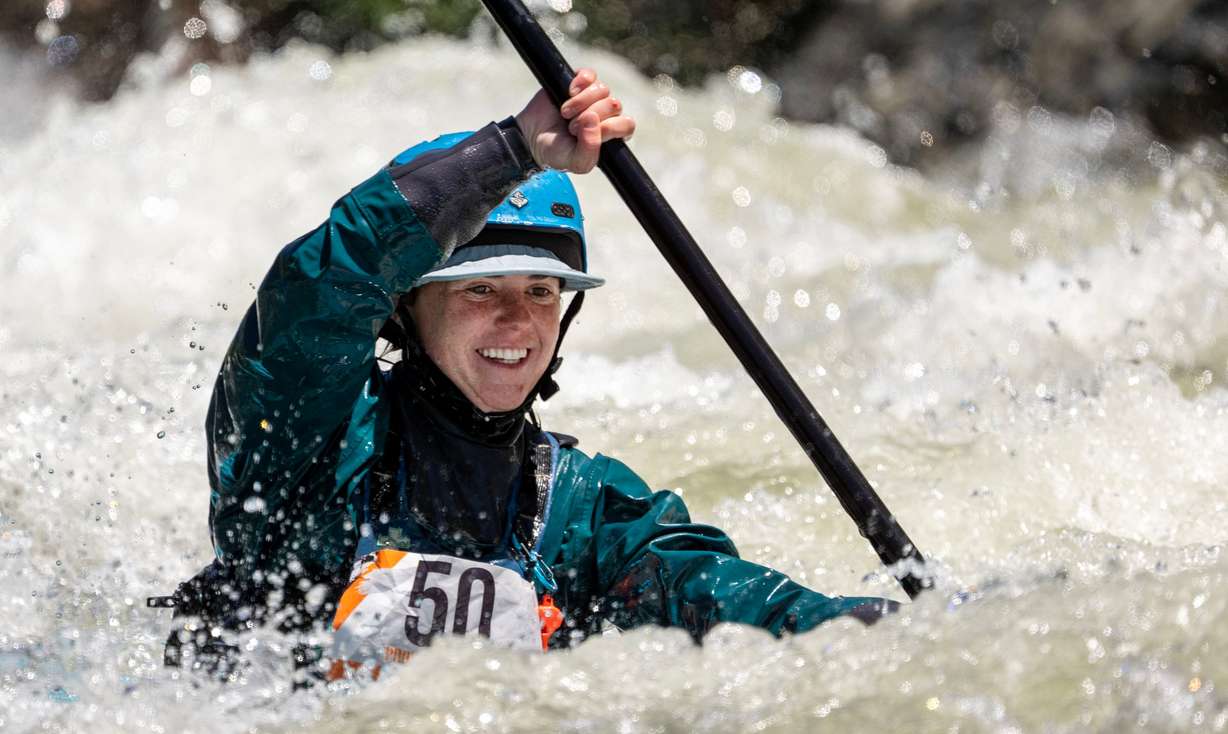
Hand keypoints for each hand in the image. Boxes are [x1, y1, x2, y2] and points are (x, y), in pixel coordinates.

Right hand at [515, 68, 635, 173]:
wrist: (530, 137)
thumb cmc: (556, 153)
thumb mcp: (575, 162)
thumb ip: (590, 151)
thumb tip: (594, 120)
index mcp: (610, 134)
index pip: (627, 124)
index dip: (610, 127)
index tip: (588, 132)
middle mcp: (606, 114)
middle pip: (614, 105)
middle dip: (590, 116)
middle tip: (572, 127)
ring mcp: (593, 97)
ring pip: (602, 90)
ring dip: (580, 103)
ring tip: (565, 113)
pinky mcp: (579, 82)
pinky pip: (590, 75)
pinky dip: (580, 83)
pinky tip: (568, 92)